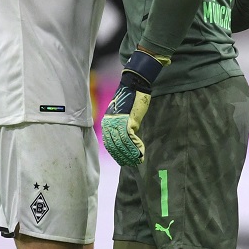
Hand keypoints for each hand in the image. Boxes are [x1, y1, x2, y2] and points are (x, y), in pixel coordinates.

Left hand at [101, 49, 167, 165]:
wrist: (135, 85)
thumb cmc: (131, 98)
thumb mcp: (123, 113)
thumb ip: (121, 125)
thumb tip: (126, 138)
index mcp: (107, 123)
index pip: (110, 144)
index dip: (118, 154)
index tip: (125, 160)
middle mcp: (109, 124)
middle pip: (115, 146)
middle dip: (124, 156)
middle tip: (133, 163)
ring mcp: (118, 123)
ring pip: (123, 144)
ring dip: (131, 154)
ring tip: (138, 160)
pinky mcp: (128, 121)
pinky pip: (130, 138)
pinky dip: (136, 147)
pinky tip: (141, 152)